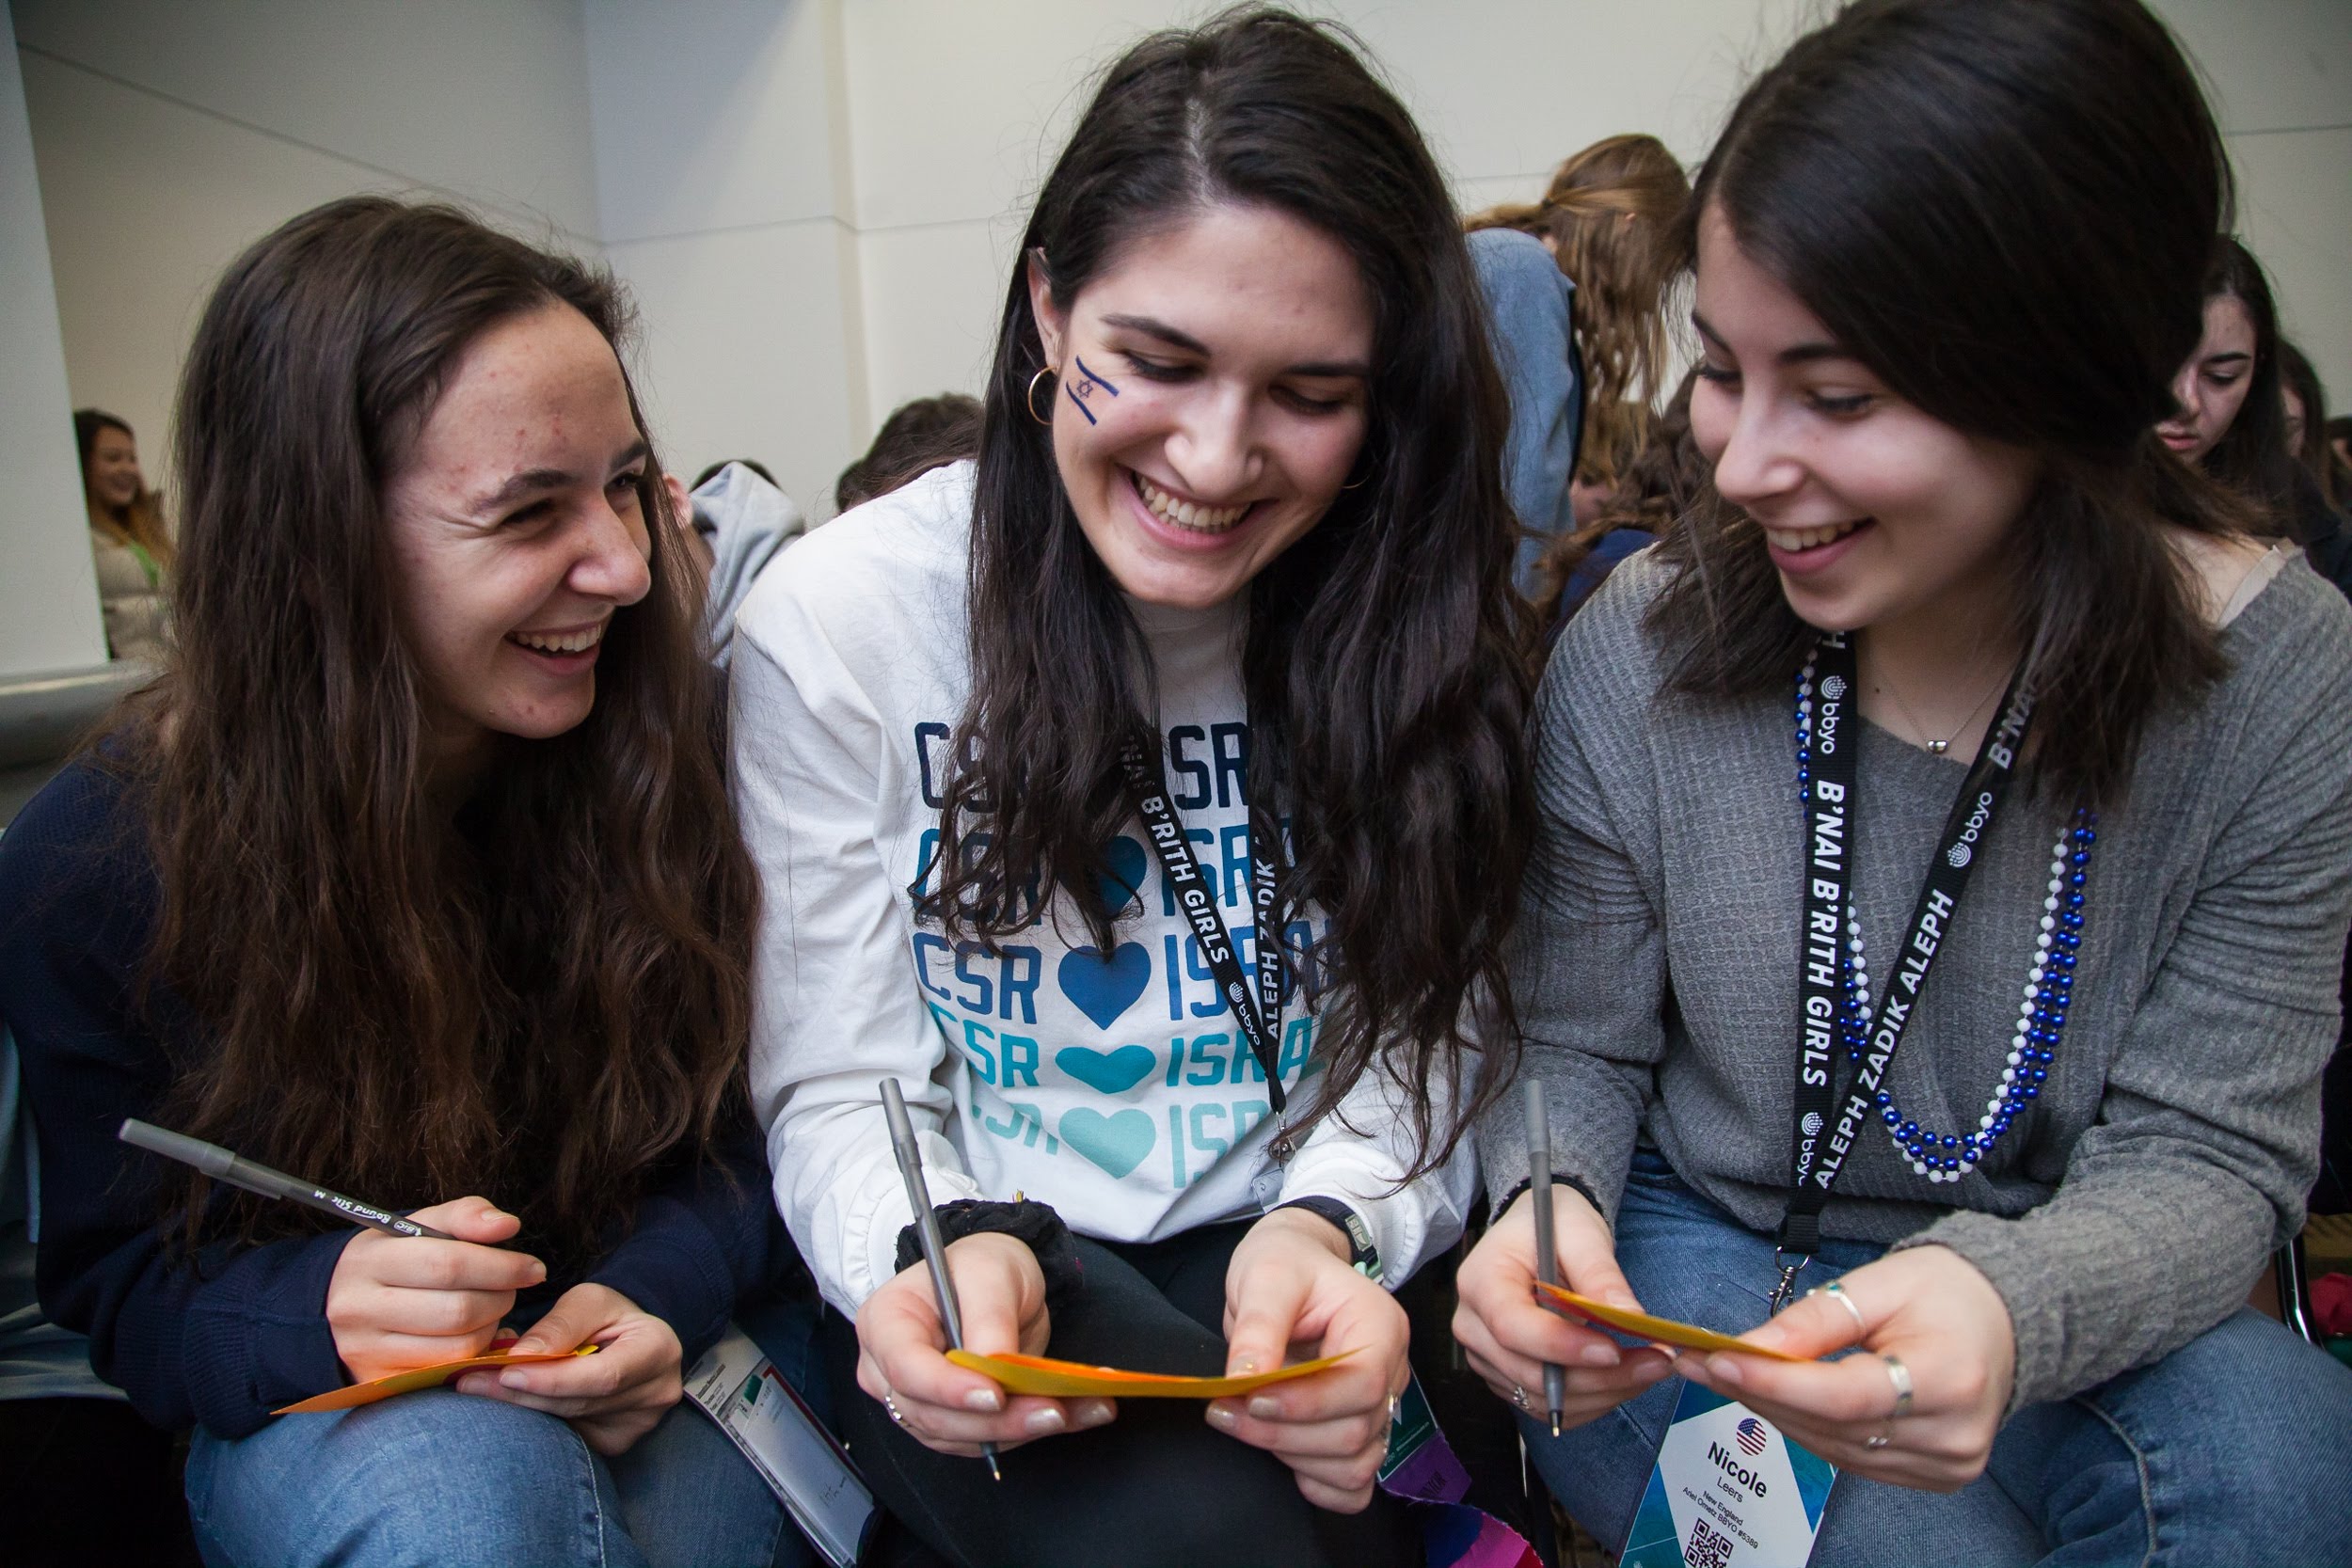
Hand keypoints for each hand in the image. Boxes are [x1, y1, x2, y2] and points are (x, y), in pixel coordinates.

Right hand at [325, 1196, 545, 1383]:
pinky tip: (476, 1334)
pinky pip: (447, 1372)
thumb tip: (507, 1226)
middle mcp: (359, 1309)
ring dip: (491, 1327)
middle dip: (501, 1298)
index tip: (533, 1268)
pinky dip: (474, 1353)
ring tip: (492, 1308)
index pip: (449, 1264)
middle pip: (458, 1311)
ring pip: (458, 1347)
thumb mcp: (420, 1226)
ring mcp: (366, 1350)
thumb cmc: (394, 1258)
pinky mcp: (379, 1380)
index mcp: (369, 1261)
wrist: (336, 1303)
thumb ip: (465, 1216)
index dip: (502, 1267)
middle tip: (513, 1289)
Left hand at [454, 1283, 683, 1454]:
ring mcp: (638, 1425)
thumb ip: (559, 1326)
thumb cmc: (607, 1313)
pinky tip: (511, 1404)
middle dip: (522, 1395)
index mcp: (657, 1350)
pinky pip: (568, 1438)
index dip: (552, 1379)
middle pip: (580, 1404)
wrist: (629, 1337)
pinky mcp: (617, 1443)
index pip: (602, 1375)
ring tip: (480, 1390)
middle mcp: (656, 1393)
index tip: (505, 1372)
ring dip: (521, 1410)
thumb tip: (521, 1355)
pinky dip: (536, 1422)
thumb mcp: (588, 1300)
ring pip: (568, 1425)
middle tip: (470, 1384)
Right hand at [855, 1231, 1110, 1457]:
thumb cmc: (980, 1267)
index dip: (948, 1388)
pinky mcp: (950, 1423)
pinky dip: (1029, 1430)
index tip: (995, 1394)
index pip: (906, 1368)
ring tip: (1074, 1411)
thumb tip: (994, 1371)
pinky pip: (986, 1438)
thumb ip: (989, 1320)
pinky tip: (1072, 1415)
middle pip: (934, 1414)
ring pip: (962, 1437)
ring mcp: (917, 1402)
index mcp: (885, 1323)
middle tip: (1053, 1411)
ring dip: (1020, 1431)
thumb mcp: (989, 1274)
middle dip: (997, 1420)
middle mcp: (889, 1371)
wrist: (995, 1283)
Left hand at [1203, 1207, 1408, 1513]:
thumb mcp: (1266, 1275)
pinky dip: (1320, 1486)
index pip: (1363, 1384)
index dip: (1308, 1403)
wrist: (1293, 1267)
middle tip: (1225, 1411)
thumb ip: (1259, 1326)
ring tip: (1245, 1424)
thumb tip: (1245, 1379)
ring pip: (1356, 1464)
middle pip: (1355, 1431)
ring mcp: (1380, 1406)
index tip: (1252, 1397)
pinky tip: (1283, 1460)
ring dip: (1295, 1459)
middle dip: (1284, 1433)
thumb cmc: (1285, 1264)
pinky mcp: (1360, 1430)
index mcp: (1380, 1326)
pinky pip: (1355, 1485)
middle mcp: (1391, 1370)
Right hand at [1451, 1184, 1673, 1429]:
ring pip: (1542, 1399)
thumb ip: (1600, 1274)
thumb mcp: (1580, 1232)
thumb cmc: (1552, 1223)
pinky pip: (1547, 1406)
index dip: (1561, 1347)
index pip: (1512, 1327)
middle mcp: (1472, 1326)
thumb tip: (1631, 1319)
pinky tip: (1624, 1378)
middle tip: (1657, 1362)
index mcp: (1480, 1281)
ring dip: (1601, 1393)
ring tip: (1651, 1367)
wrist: (1537, 1230)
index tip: (1613, 1351)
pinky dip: (1591, 1400)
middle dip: (1598, 1377)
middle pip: (1530, 1372)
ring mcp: (1486, 1357)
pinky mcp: (1506, 1377)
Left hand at [1679, 1244, 2014, 1489]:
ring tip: (1728, 1375)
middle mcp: (1952, 1434)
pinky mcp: (1935, 1474)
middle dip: (1760, 1393)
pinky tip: (1778, 1398)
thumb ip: (1817, 1320)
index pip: (1845, 1396)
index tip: (1719, 1361)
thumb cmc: (1946, 1293)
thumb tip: (1751, 1345)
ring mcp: (1946, 1463)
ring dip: (1776, 1412)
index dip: (1777, 1383)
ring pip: (1833, 1448)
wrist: (2006, 1322)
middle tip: (1702, 1360)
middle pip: (1832, 1427)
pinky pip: (1851, 1459)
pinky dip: (1809, 1428)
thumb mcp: (1881, 1283)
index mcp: (1949, 1378)